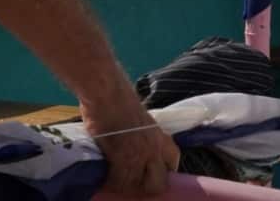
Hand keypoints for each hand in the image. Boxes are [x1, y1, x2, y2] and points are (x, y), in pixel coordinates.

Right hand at [82, 82, 179, 197]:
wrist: (107, 93)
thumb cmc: (119, 101)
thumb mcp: (142, 120)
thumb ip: (145, 136)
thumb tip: (137, 149)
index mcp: (161, 137)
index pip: (173, 162)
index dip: (164, 172)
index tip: (153, 175)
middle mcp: (154, 148)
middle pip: (158, 182)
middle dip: (147, 187)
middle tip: (133, 183)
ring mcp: (139, 154)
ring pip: (138, 185)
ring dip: (126, 186)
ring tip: (116, 183)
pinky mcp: (122, 157)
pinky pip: (120, 181)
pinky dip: (112, 183)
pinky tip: (105, 179)